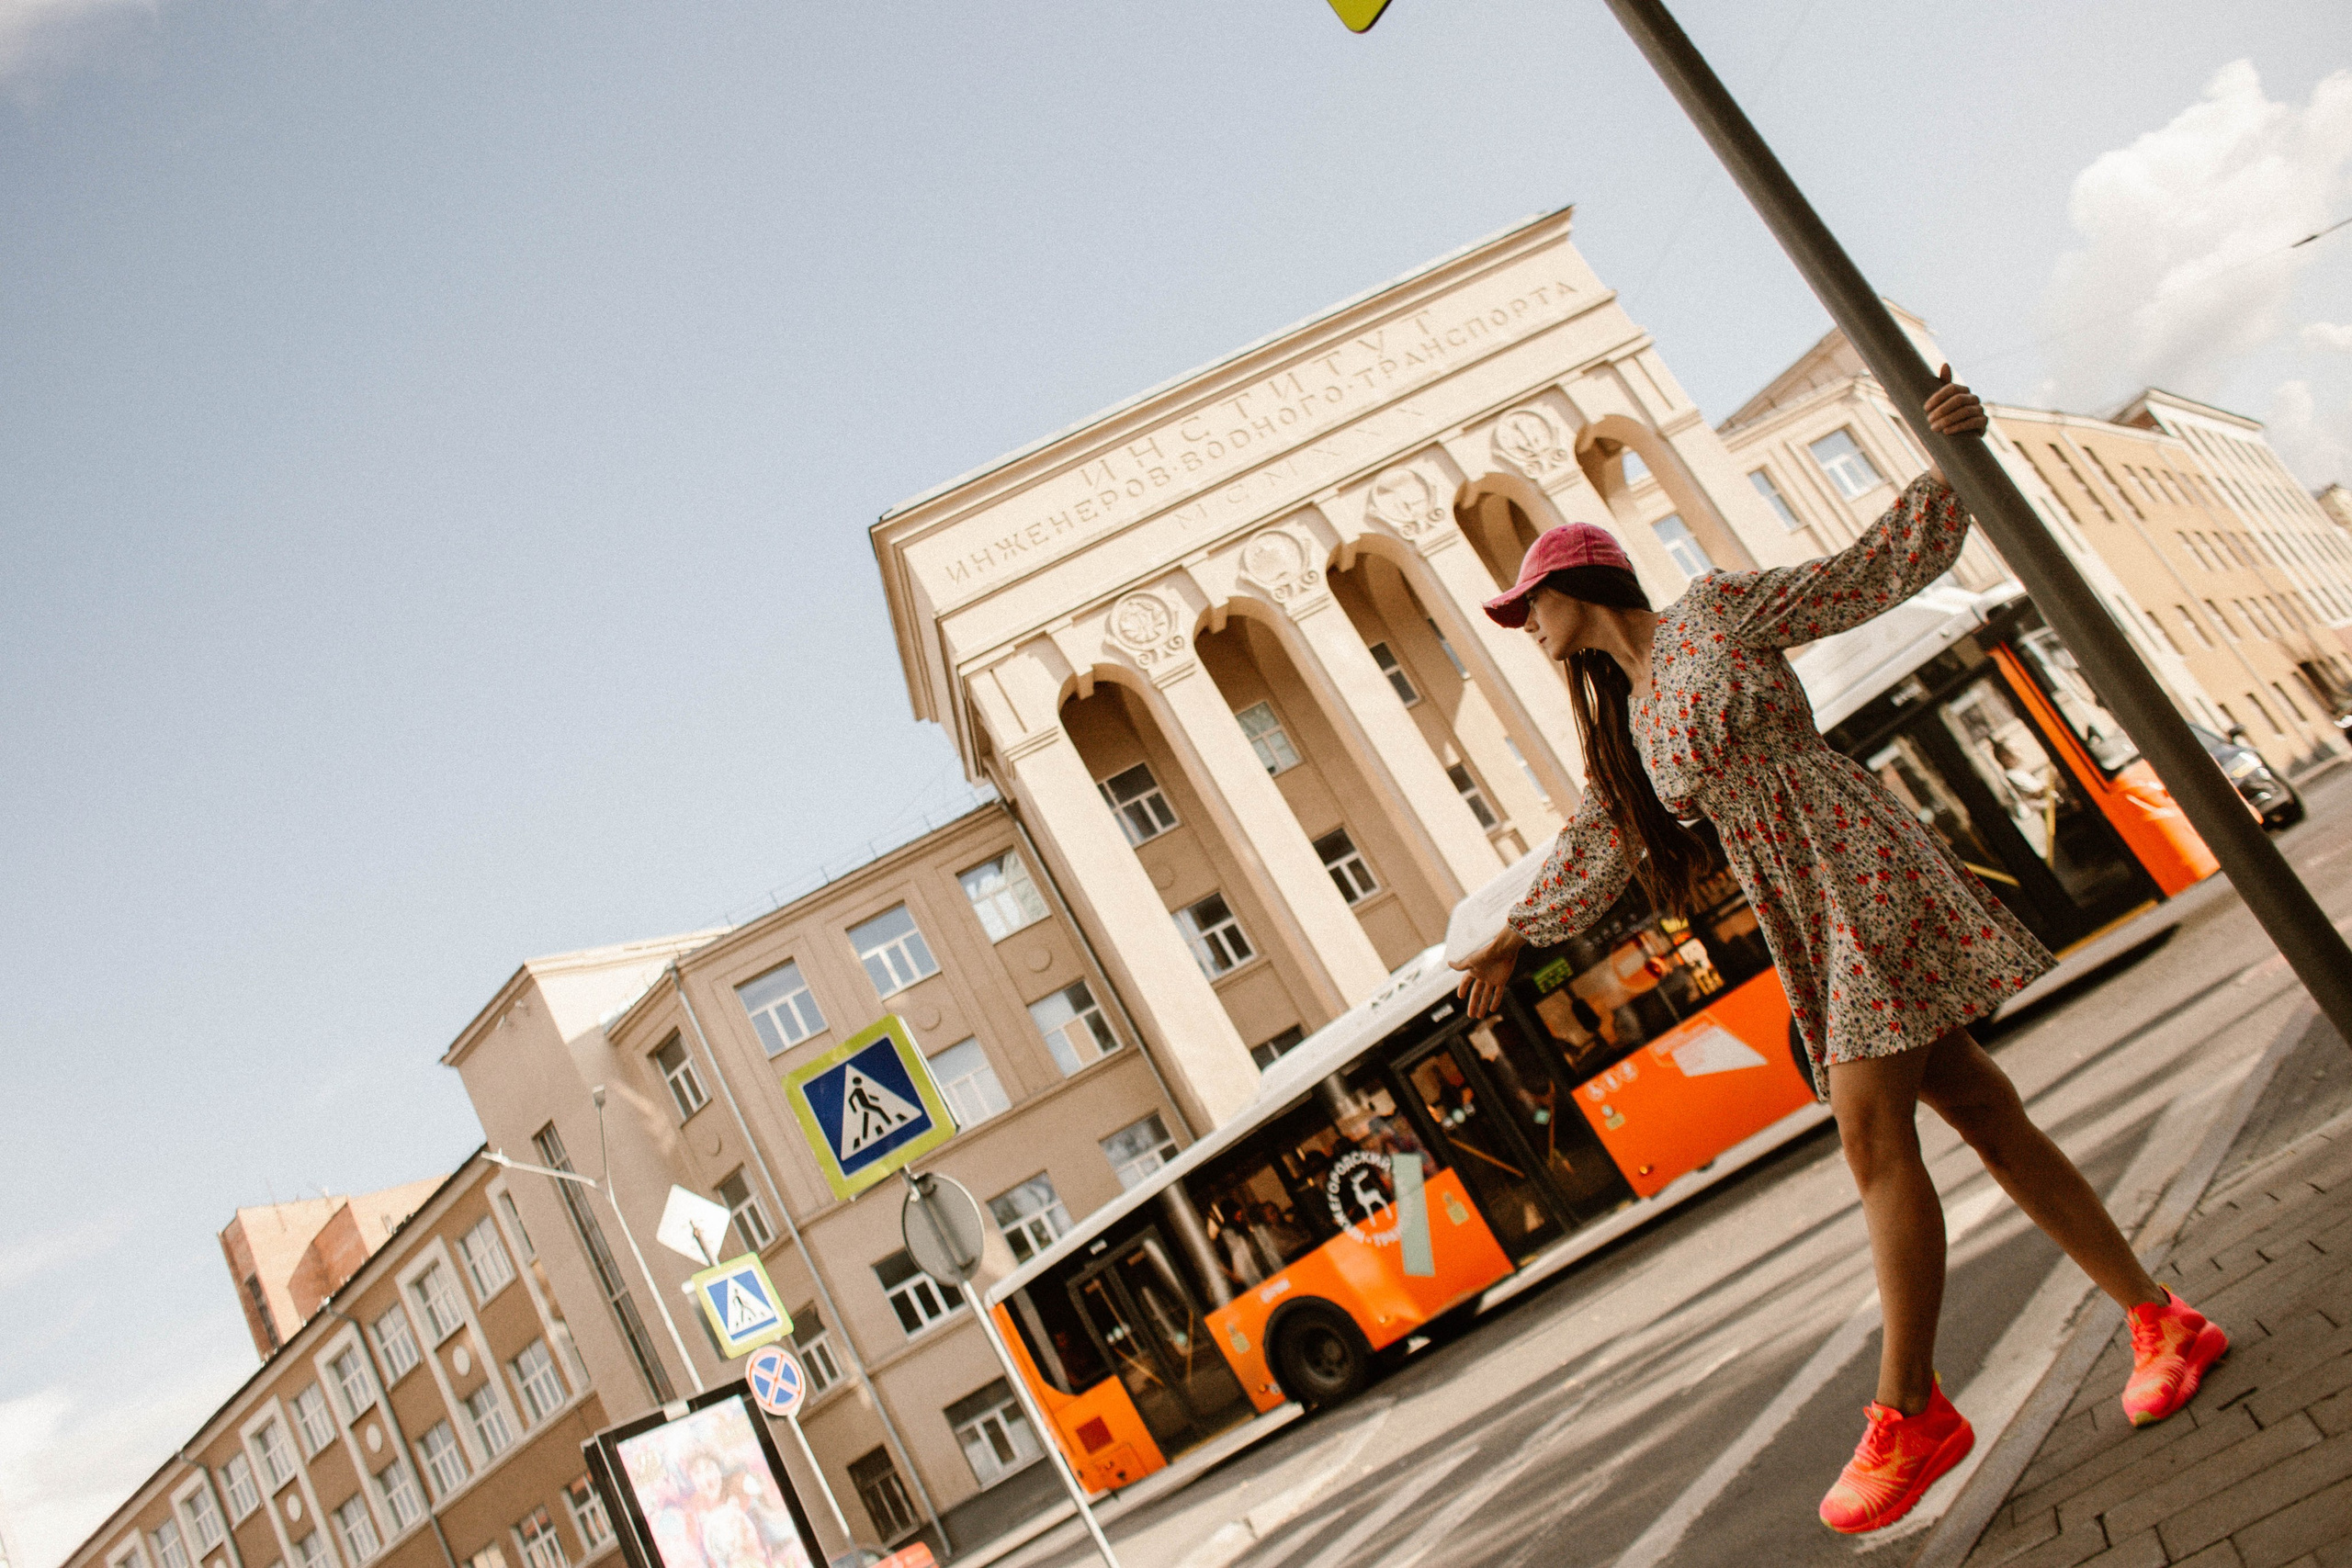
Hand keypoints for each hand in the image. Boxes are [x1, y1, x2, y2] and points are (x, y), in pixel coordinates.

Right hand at [1450, 924, 1524, 1017]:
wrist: (1503, 949)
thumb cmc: (1486, 953)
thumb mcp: (1470, 961)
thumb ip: (1460, 966)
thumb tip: (1448, 963)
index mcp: (1474, 970)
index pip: (1466, 981)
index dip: (1463, 988)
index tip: (1460, 997)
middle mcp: (1482, 975)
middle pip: (1476, 992)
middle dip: (1473, 1004)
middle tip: (1470, 1016)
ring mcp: (1492, 979)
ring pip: (1486, 995)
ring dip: (1483, 1006)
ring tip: (1479, 1017)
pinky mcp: (1502, 980)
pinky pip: (1498, 993)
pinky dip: (1495, 1001)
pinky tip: (1492, 1010)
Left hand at [1923, 364, 1986, 483]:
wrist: (1957, 438)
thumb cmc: (1945, 417)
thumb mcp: (1941, 402)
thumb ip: (1942, 384)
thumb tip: (1946, 364)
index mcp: (1962, 391)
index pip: (1951, 388)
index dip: (1937, 397)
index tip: (1925, 408)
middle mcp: (1973, 398)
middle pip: (1958, 399)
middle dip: (1942, 410)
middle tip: (1928, 420)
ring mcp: (1980, 410)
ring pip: (1965, 411)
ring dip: (1948, 419)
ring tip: (1934, 428)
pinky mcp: (1983, 423)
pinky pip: (1973, 422)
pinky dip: (1959, 426)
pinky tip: (1947, 431)